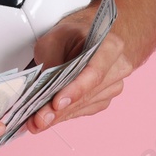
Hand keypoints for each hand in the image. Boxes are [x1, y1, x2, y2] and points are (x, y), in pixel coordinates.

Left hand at [25, 7, 131, 134]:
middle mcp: (118, 67)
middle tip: (38, 119)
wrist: (85, 36)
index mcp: (110, 46)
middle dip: (60, 110)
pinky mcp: (104, 99)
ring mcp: (113, 85)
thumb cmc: (73, 34)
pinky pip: (84, 111)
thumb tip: (41, 89)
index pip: (95, 72)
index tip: (56, 103)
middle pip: (88, 94)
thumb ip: (50, 61)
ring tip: (37, 121)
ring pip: (85, 106)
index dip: (75, 89)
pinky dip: (66, 115)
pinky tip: (50, 117)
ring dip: (60, 116)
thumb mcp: (54, 38)